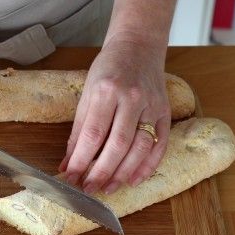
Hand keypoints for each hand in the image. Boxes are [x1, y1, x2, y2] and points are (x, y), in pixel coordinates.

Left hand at [59, 36, 170, 193]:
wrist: (139, 45)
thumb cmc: (109, 69)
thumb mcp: (87, 93)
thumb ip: (78, 129)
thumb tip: (68, 162)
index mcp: (107, 90)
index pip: (93, 134)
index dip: (81, 160)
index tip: (70, 177)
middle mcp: (132, 98)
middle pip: (118, 144)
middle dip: (101, 172)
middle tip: (88, 189)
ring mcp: (152, 105)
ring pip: (140, 147)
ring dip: (123, 173)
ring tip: (108, 188)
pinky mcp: (165, 112)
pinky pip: (160, 144)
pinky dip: (148, 166)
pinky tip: (134, 180)